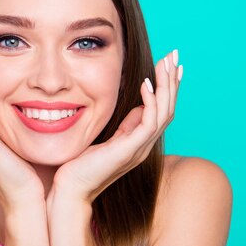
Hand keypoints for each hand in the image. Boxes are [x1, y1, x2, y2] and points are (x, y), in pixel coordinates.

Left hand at [49, 50, 182, 204]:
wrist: (70, 190)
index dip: (168, 87)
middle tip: (175, 56)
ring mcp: (139, 149)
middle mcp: (144, 145)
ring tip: (167, 63)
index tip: (170, 64)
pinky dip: (150, 101)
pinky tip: (147, 84)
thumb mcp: (107, 139)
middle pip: (168, 108)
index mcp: (139, 141)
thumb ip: (125, 125)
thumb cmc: (82, 165)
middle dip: (172, 81)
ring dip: (166, 86)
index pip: (162, 110)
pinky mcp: (129, 151)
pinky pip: (148, 123)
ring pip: (164, 113)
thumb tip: (138, 105)